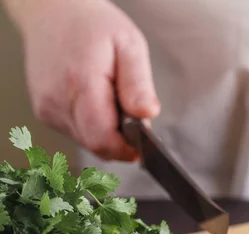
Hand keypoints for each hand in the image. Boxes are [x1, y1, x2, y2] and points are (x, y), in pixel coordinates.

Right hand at [18, 0, 159, 160]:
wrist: (54, 12)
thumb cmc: (93, 25)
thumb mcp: (130, 46)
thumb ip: (139, 85)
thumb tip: (147, 115)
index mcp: (81, 84)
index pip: (103, 139)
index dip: (127, 149)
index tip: (143, 145)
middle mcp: (58, 100)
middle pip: (96, 145)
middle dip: (120, 139)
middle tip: (131, 113)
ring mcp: (47, 108)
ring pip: (87, 141)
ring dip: (106, 131)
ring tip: (111, 99)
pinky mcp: (44, 111)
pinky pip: (76, 132)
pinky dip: (92, 125)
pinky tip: (96, 100)